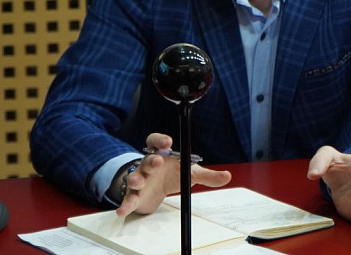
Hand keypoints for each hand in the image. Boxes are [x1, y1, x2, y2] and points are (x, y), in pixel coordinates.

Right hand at [116, 133, 231, 216]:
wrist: (156, 189)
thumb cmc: (171, 174)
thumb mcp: (189, 173)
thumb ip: (207, 175)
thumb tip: (227, 176)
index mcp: (161, 154)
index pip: (155, 141)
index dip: (160, 139)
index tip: (168, 141)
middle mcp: (148, 165)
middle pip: (147, 160)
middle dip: (151, 161)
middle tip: (158, 161)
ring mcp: (140, 180)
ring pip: (135, 178)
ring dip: (135, 179)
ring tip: (137, 182)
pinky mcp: (135, 196)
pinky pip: (129, 199)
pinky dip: (125, 204)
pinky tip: (122, 210)